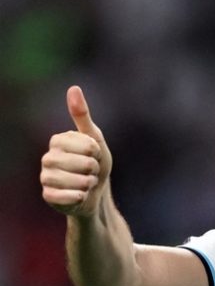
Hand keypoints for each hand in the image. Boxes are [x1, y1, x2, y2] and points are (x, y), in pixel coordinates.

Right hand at [41, 86, 112, 216]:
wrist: (95, 192)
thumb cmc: (95, 162)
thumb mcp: (94, 138)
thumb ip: (82, 116)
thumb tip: (73, 88)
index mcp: (58, 141)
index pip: (88, 146)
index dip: (97, 153)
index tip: (94, 154)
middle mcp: (48, 157)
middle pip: (84, 164)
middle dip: (94, 169)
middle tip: (90, 171)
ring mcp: (46, 177)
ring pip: (76, 182)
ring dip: (88, 184)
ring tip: (86, 182)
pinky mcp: (48, 196)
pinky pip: (67, 197)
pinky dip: (79, 197)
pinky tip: (79, 195)